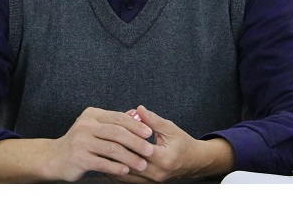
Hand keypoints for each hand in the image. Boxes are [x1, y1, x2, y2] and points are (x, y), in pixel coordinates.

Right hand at [47, 106, 154, 181]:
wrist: (55, 157)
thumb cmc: (80, 142)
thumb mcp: (95, 126)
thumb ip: (115, 121)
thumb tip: (137, 114)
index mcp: (92, 115)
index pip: (118, 118)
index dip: (136, 125)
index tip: (149, 133)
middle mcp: (86, 125)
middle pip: (117, 132)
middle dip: (136, 142)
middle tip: (149, 150)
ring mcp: (81, 141)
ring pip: (112, 148)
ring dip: (130, 157)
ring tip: (141, 164)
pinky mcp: (79, 157)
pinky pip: (102, 162)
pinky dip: (116, 167)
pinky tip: (126, 170)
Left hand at [110, 105, 234, 182]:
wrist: (193, 161)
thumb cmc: (182, 143)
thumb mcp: (169, 128)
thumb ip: (153, 120)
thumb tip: (138, 109)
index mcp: (164, 158)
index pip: (139, 149)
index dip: (124, 139)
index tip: (110, 131)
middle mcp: (157, 172)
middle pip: (129, 163)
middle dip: (114, 152)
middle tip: (99, 142)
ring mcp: (152, 180)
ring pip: (126, 174)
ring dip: (112, 164)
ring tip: (99, 152)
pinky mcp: (147, 183)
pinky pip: (128, 180)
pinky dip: (117, 171)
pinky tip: (107, 162)